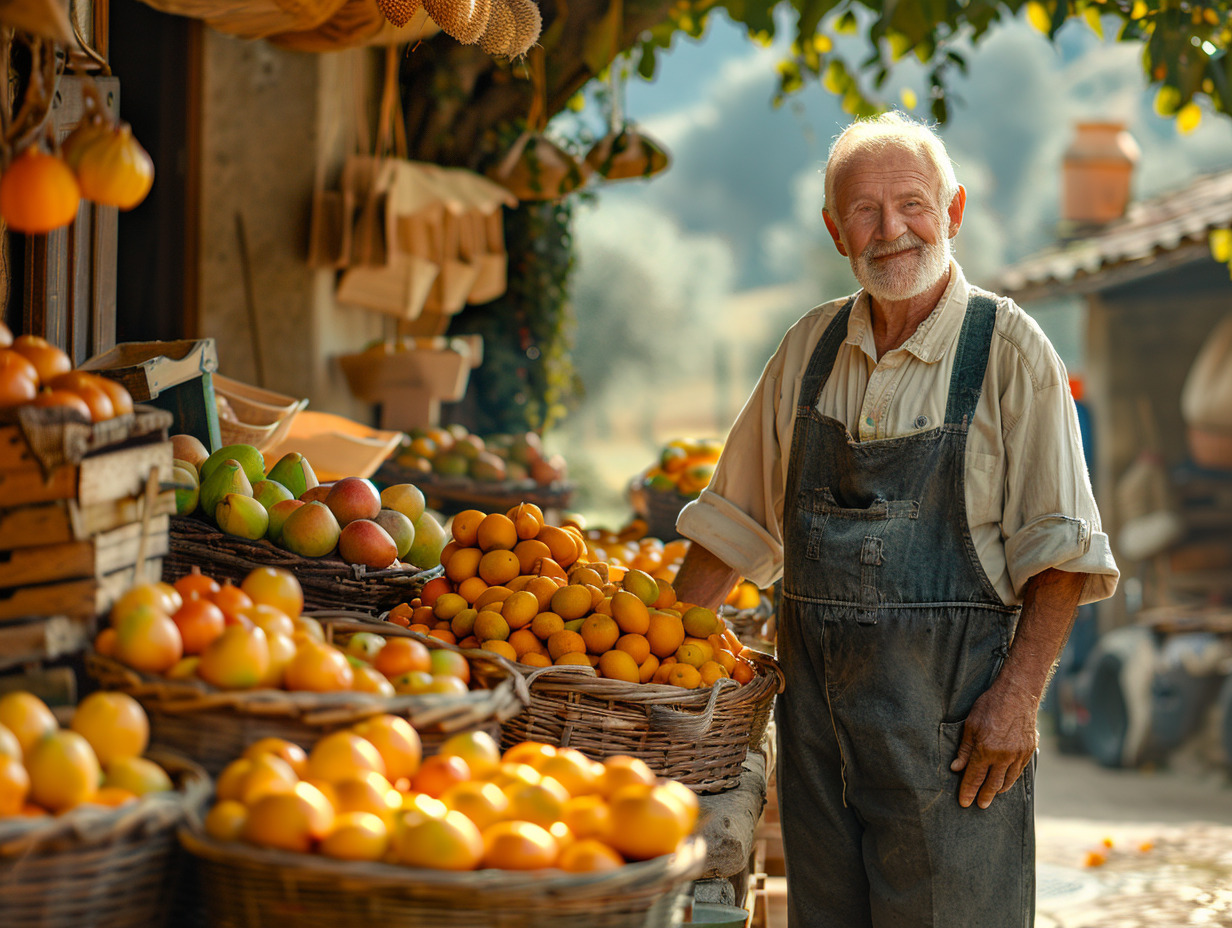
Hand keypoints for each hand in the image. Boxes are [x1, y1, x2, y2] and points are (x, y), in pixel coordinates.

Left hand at [949, 682, 1038, 809]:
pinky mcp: (1028, 751)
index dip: (968, 791)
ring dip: (998, 790)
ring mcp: (1018, 755)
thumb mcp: (970, 725)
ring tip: (991, 796)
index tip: (964, 803)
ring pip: (1007, 780)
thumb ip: (964, 750)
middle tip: (979, 805)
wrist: (1017, 694)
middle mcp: (1003, 756)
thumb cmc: (989, 706)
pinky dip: (1011, 780)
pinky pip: (1019, 771)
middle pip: (992, 783)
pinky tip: (1006, 783)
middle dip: (984, 796)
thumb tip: (956, 768)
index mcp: (985, 750)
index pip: (974, 777)